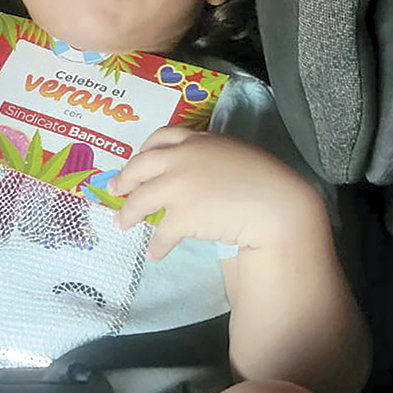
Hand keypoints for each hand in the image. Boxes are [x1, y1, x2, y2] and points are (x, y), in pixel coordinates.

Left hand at [109, 127, 325, 260]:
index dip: (144, 151)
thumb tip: (191, 171)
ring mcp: (179, 185)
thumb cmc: (264, 181)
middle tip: (115, 190)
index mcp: (197, 140)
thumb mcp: (233, 154)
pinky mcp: (182, 215)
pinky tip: (154, 254)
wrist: (277, 205)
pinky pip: (162, 233)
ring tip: (122, 224)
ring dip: (129, 214)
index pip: (160, 137)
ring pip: (142, 200)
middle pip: (140, 166)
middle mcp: (181, 158)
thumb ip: (208, 155)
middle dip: (125, 179)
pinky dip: (156, 245)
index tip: (136, 162)